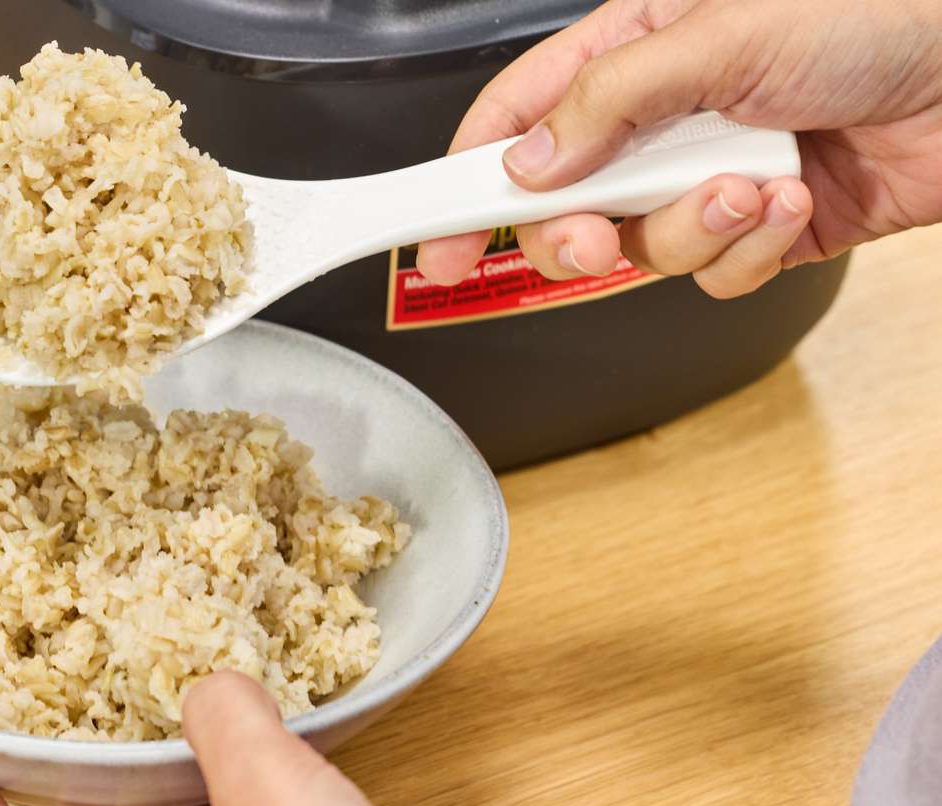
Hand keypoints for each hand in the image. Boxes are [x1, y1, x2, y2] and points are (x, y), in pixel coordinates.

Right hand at [416, 0, 941, 298]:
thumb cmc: (878, 9)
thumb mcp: (720, 33)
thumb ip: (609, 102)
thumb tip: (530, 162)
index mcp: (635, 51)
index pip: (518, 123)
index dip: (464, 185)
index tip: (434, 244)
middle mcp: (663, 121)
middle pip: (565, 206)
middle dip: (576, 235)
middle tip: (590, 237)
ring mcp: (709, 178)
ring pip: (642, 248)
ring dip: (692, 230)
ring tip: (752, 187)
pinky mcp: (760, 230)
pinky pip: (714, 272)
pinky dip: (749, 250)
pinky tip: (793, 203)